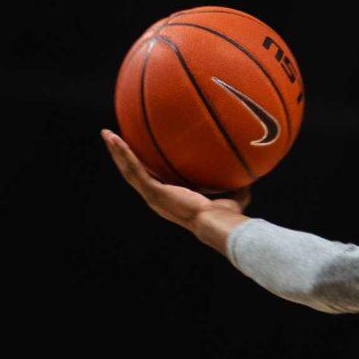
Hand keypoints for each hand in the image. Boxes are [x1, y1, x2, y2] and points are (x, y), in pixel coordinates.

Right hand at [101, 130, 250, 251]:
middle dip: (124, 157)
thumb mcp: (233, 198)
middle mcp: (157, 199)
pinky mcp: (152, 191)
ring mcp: (152, 196)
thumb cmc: (227, 217)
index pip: (153, 181)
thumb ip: (237, 188)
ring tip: (107, 135)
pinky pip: (134, 168)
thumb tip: (251, 177)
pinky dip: (123, 153)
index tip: (140, 155)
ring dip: (117, 151)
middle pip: (135, 174)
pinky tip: (115, 139)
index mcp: (171, 200)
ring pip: (129, 170)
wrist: (217, 224)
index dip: (145, 168)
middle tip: (114, 140)